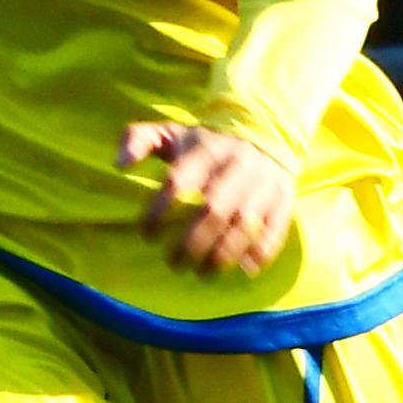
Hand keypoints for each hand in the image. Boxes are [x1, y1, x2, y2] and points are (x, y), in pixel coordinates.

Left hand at [117, 121, 295, 274]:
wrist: (266, 130)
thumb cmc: (206, 142)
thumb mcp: (171, 132)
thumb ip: (138, 140)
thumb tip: (119, 164)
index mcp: (206, 149)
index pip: (178, 182)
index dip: (159, 211)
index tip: (147, 234)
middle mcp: (238, 165)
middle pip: (213, 209)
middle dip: (191, 242)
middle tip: (173, 262)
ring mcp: (264, 183)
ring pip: (243, 223)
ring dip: (222, 254)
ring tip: (201, 272)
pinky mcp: (283, 198)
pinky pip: (274, 229)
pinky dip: (260, 252)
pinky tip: (243, 270)